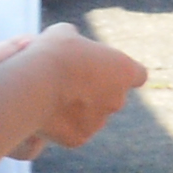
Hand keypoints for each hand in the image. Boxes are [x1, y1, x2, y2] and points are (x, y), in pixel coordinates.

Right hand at [17, 31, 149, 155]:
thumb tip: (73, 45)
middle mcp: (118, 99)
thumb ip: (78, 43)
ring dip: (79, 108)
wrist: (34, 84)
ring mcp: (100, 121)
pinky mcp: (81, 137)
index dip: (123, 73)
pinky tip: (46, 112)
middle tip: (70, 82)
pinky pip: (74, 129)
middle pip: (113, 96)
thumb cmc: (53, 53)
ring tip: (52, 96)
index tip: (110, 71)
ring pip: (93, 115)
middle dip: (97, 92)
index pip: (138, 74)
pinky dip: (63, 124)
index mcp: (124, 70)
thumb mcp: (65, 34)